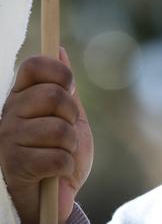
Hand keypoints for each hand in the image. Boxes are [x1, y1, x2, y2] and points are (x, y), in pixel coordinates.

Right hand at [0, 48, 93, 223]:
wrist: (55, 195)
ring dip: (70, 145)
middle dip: (70, 115)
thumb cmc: (60, 153)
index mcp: (21, 97)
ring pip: (59, 129)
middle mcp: (9, 114)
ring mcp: (8, 139)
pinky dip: (66, 166)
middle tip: (65, 131)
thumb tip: (59, 49)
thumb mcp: (68, 117)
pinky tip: (55, 172)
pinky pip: (58, 156)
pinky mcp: (15, 165)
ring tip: (59, 153)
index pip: (34, 65)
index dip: (59, 73)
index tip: (69, 88)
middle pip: (52, 95)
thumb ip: (64, 88)